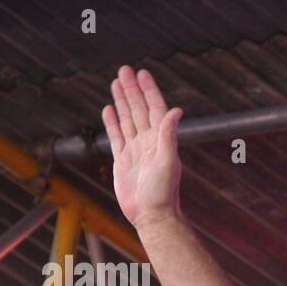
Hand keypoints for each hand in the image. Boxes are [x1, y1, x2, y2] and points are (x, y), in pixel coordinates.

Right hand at [102, 65, 183, 228]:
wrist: (152, 216)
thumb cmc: (162, 192)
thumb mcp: (167, 161)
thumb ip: (169, 135)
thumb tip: (177, 111)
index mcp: (160, 140)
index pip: (154, 108)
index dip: (148, 90)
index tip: (141, 73)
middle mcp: (148, 142)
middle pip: (138, 109)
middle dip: (132, 90)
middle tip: (124, 69)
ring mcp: (135, 150)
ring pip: (127, 119)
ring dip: (122, 101)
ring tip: (116, 82)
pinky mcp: (123, 161)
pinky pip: (116, 136)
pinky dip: (112, 122)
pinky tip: (109, 109)